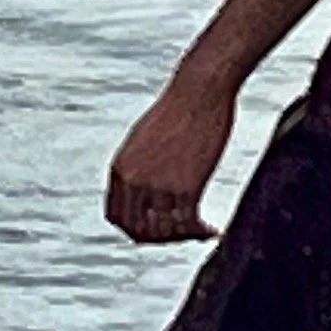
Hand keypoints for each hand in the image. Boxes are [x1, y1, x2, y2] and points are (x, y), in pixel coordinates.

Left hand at [105, 65, 234, 245]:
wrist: (198, 91)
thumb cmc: (176, 109)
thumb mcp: (143, 138)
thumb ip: (138, 166)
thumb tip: (144, 190)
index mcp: (119, 168)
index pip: (117, 217)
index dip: (136, 231)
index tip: (158, 231)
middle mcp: (133, 180)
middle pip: (139, 232)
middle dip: (162, 240)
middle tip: (184, 235)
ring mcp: (157, 185)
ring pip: (165, 233)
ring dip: (184, 238)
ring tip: (201, 231)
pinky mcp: (185, 187)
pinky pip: (188, 225)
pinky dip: (201, 233)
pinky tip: (213, 230)